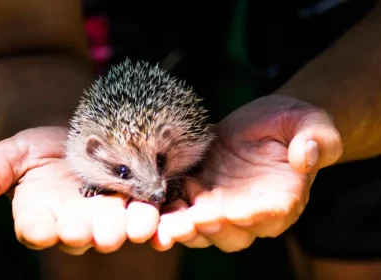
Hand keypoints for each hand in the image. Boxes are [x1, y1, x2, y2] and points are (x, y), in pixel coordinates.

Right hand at [0, 126, 160, 254]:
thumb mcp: (12, 154)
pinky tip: (162, 212)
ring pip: (118, 225)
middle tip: (102, 233)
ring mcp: (107, 213)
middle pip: (82, 233)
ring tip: (141, 224)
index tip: (40, 229)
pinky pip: (144, 210)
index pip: (36, 228)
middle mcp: (74, 221)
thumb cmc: (39, 148)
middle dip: (92, 233)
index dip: (38, 229)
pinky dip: (154, 213)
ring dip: (130, 227)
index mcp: (41, 215)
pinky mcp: (134, 200)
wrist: (77, 134)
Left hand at [151, 95, 342, 251]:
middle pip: (232, 233)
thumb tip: (307, 156)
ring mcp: (223, 205)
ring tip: (165, 225)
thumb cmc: (292, 123)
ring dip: (184, 229)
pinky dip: (169, 214)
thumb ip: (316, 139)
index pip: (270, 215)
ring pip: (204, 230)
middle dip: (209, 229)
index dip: (251, 217)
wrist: (264, 120)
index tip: (231, 211)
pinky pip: (183, 210)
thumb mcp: (310, 122)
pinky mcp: (200, 193)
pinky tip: (155, 209)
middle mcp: (251, 211)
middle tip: (189, 222)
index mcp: (283, 199)